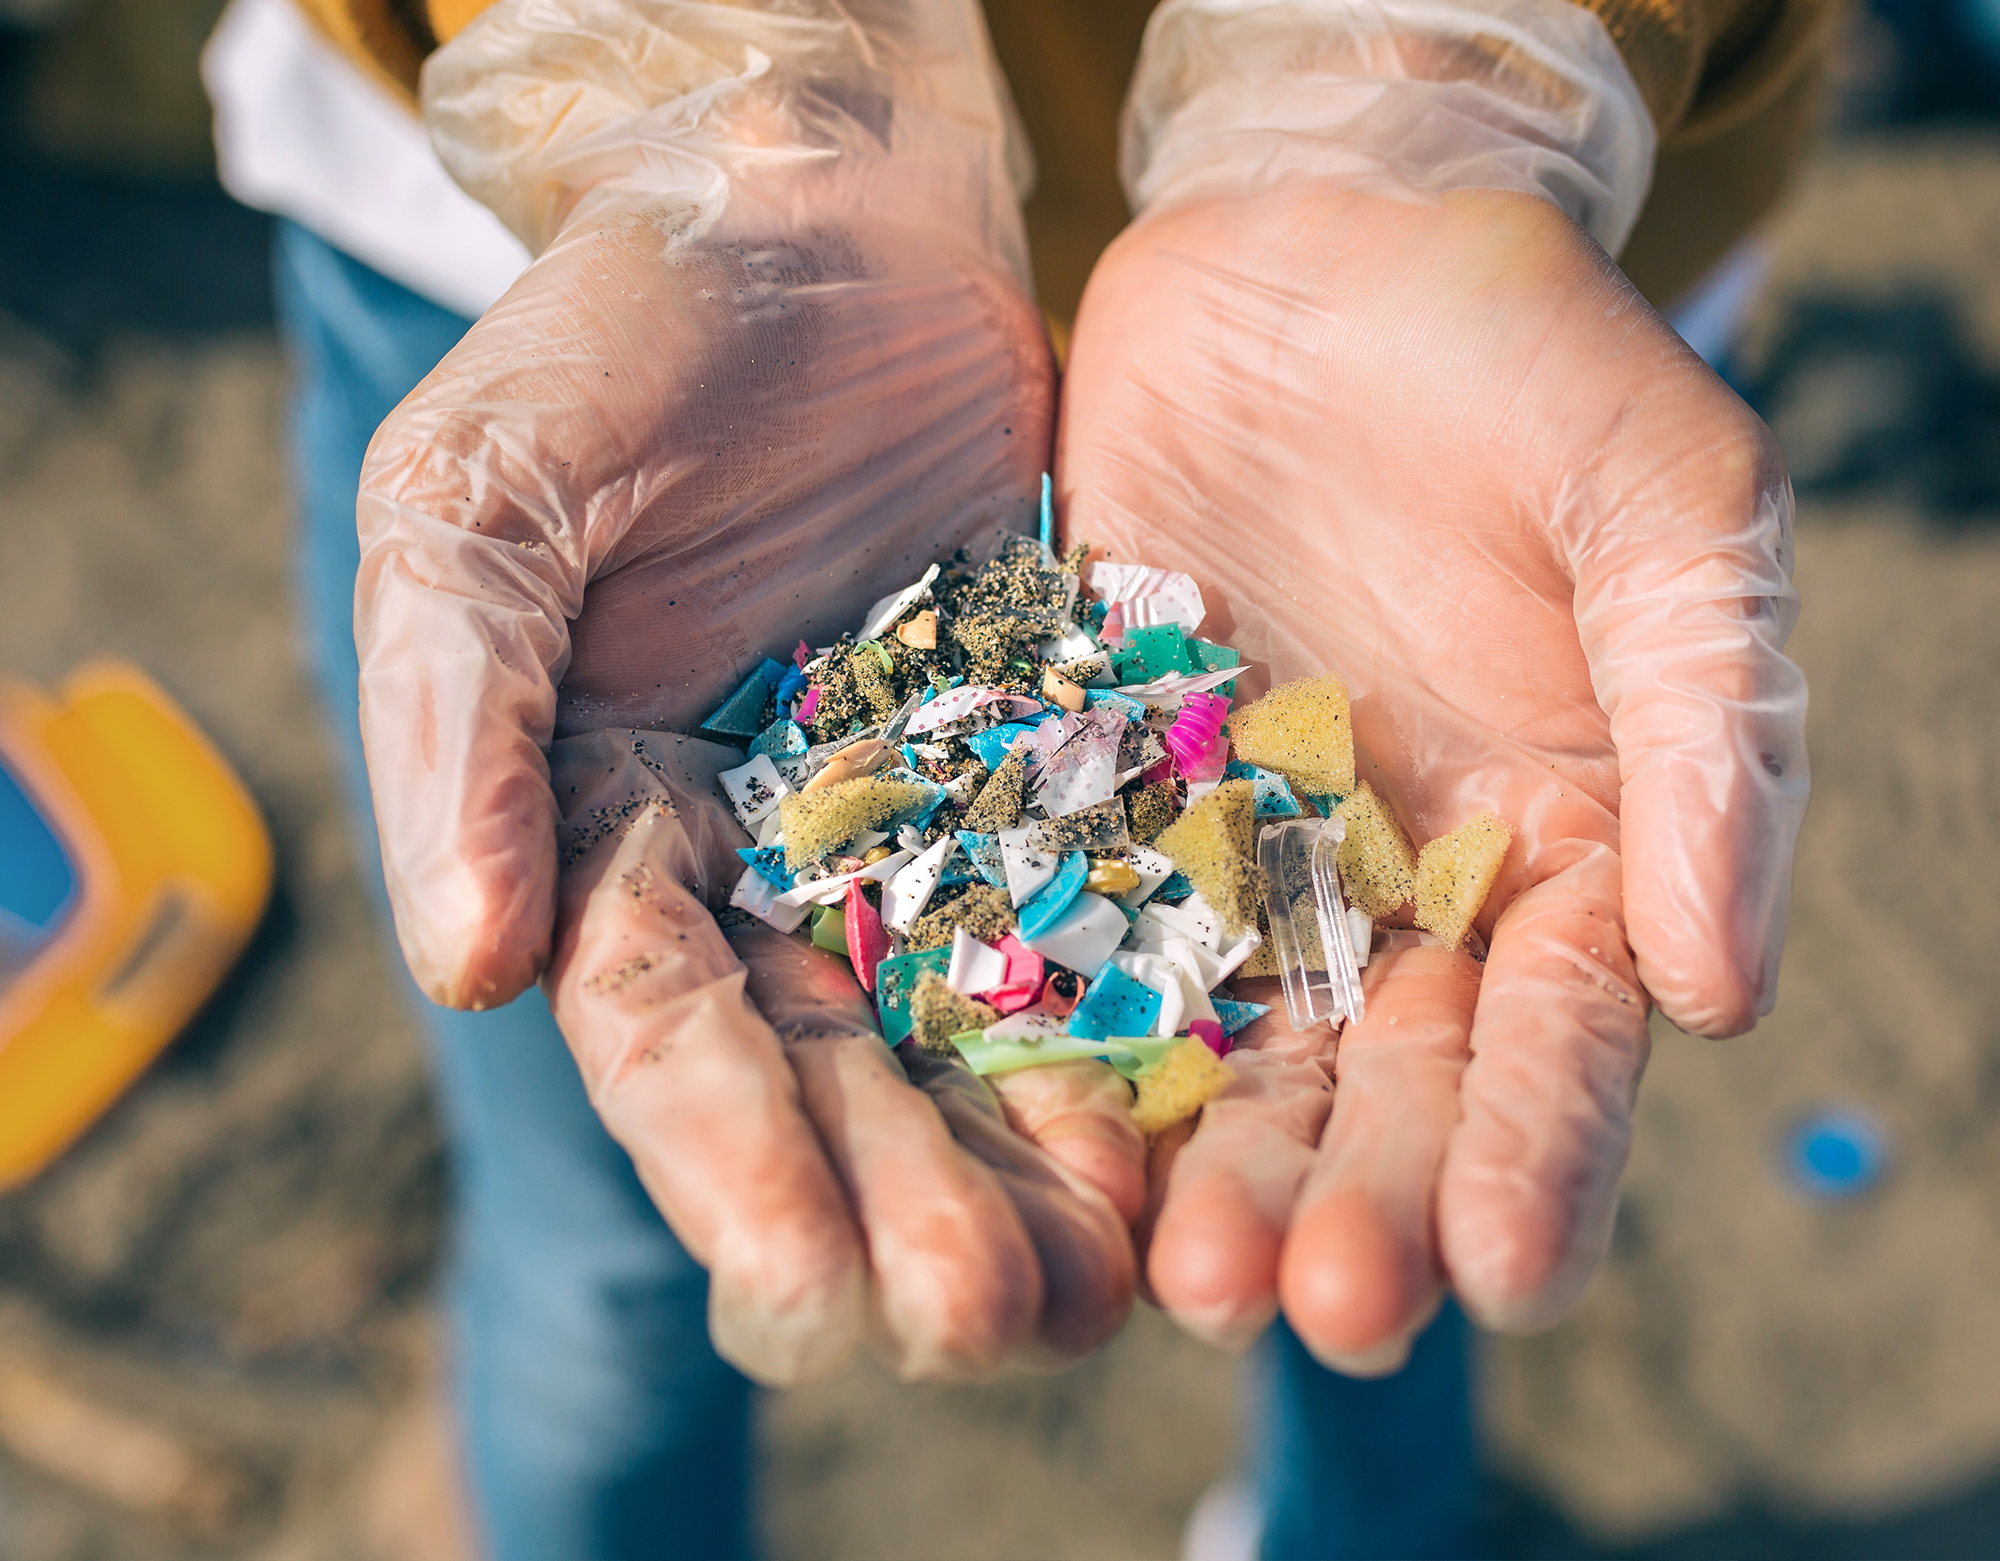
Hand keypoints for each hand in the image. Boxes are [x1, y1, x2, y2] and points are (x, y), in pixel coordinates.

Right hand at [352, 0, 1141, 1381]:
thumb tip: (464, 962)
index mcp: (607, 830)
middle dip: (904, 1203)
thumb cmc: (618, 342)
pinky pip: (1104, 904)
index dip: (725, 1160)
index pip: (662, 1028)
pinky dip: (1142, 1014)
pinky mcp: (1058, 762)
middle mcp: (770, 865)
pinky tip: (1201, 1121)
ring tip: (1107, 1286)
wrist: (817, 217)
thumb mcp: (480, 503)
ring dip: (1033, 1163)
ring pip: (977, 1027)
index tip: (801, 1283)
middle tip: (989, 1323)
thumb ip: (456, 722)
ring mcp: (923, 823)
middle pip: (835, 1071)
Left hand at [1062, 181, 1807, 1368]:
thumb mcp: (1668, 512)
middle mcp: (1396, 883)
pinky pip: (1077, 927)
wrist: (1317, 245)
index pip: (1559, 1036)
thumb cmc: (1526, 361)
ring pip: (1227, 1046)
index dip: (1541, 1155)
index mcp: (1562, 845)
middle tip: (1311, 1306)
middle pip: (1383, 1083)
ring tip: (1179, 1278)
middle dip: (1355, 1202)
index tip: (1506, 1270)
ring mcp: (1236, 850)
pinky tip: (1039, 1133)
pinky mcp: (1100, 791)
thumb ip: (1709, 739)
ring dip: (1206, 1168)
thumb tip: (1726, 995)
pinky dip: (1065, 1031)